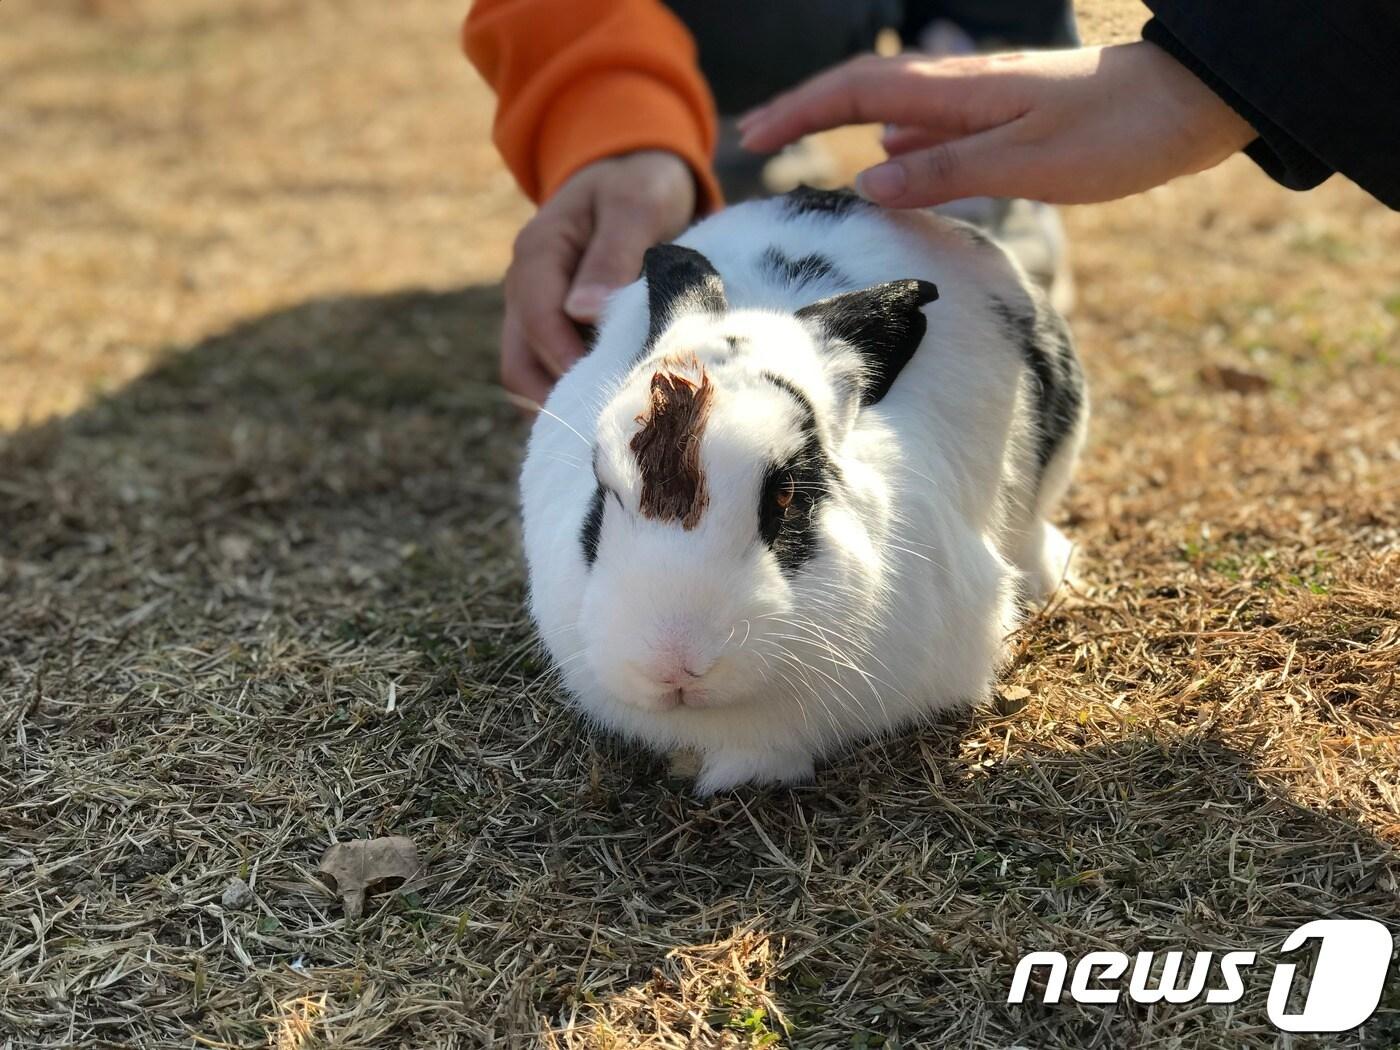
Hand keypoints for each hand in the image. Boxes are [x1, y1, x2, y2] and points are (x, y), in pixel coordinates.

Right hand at [501, 150, 696, 404]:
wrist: (637, 174)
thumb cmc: (641, 185)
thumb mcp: (636, 206)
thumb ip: (611, 256)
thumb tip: (582, 313)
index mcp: (538, 253)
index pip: (537, 321)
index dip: (568, 361)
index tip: (610, 389)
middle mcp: (525, 288)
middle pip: (520, 363)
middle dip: (560, 398)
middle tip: (610, 424)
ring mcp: (534, 312)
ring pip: (529, 377)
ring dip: (564, 405)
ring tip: (609, 427)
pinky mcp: (555, 331)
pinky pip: (549, 376)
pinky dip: (573, 398)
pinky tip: (610, 412)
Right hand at [738, 42, 1255, 207]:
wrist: (1191, 104)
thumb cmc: (1117, 133)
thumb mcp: (1027, 160)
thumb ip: (944, 169)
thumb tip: (867, 181)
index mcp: (956, 90)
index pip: (854, 90)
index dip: (799, 109)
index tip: (752, 133)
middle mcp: (959, 88)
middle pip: (861, 89)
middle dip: (803, 108)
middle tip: (752, 132)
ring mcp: (980, 102)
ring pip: (890, 107)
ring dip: (839, 122)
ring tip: (798, 144)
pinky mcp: (1004, 119)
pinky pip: (928, 127)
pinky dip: (890, 142)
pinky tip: (886, 163)